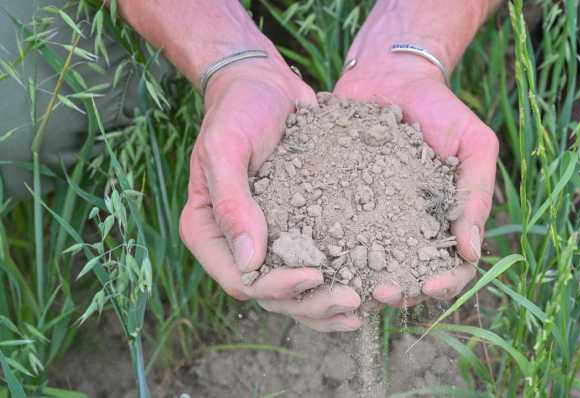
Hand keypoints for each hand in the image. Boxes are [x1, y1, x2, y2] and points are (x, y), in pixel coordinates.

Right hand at [180, 62, 360, 331]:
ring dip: (328, 306)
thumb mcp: (226, 148)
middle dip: (312, 305)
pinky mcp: (299, 230)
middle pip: (272, 297)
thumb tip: (249, 261)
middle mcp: (237, 245)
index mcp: (209, 233)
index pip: (242, 280)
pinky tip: (369, 286)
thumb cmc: (238, 110)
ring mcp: (269, 241)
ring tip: (364, 306)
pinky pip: (317, 265)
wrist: (265, 84)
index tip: (316, 274)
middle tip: (353, 301)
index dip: (278, 288)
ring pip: (297, 292)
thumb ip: (231, 202)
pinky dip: (340, 279)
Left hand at [334, 52, 498, 306]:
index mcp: (444, 220)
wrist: (390, 75)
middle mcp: (407, 226)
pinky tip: (318, 257)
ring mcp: (371, 217)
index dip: (443, 283)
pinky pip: (332, 231)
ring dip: (362, 281)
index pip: (451, 267)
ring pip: (368, 265)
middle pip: (408, 277)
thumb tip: (471, 252)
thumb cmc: (441, 109)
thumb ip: (476, 194)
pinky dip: (327, 249)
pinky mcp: (338, 201)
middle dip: (399, 292)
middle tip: (381, 293)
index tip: (427, 284)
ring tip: (351, 284)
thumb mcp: (475, 144)